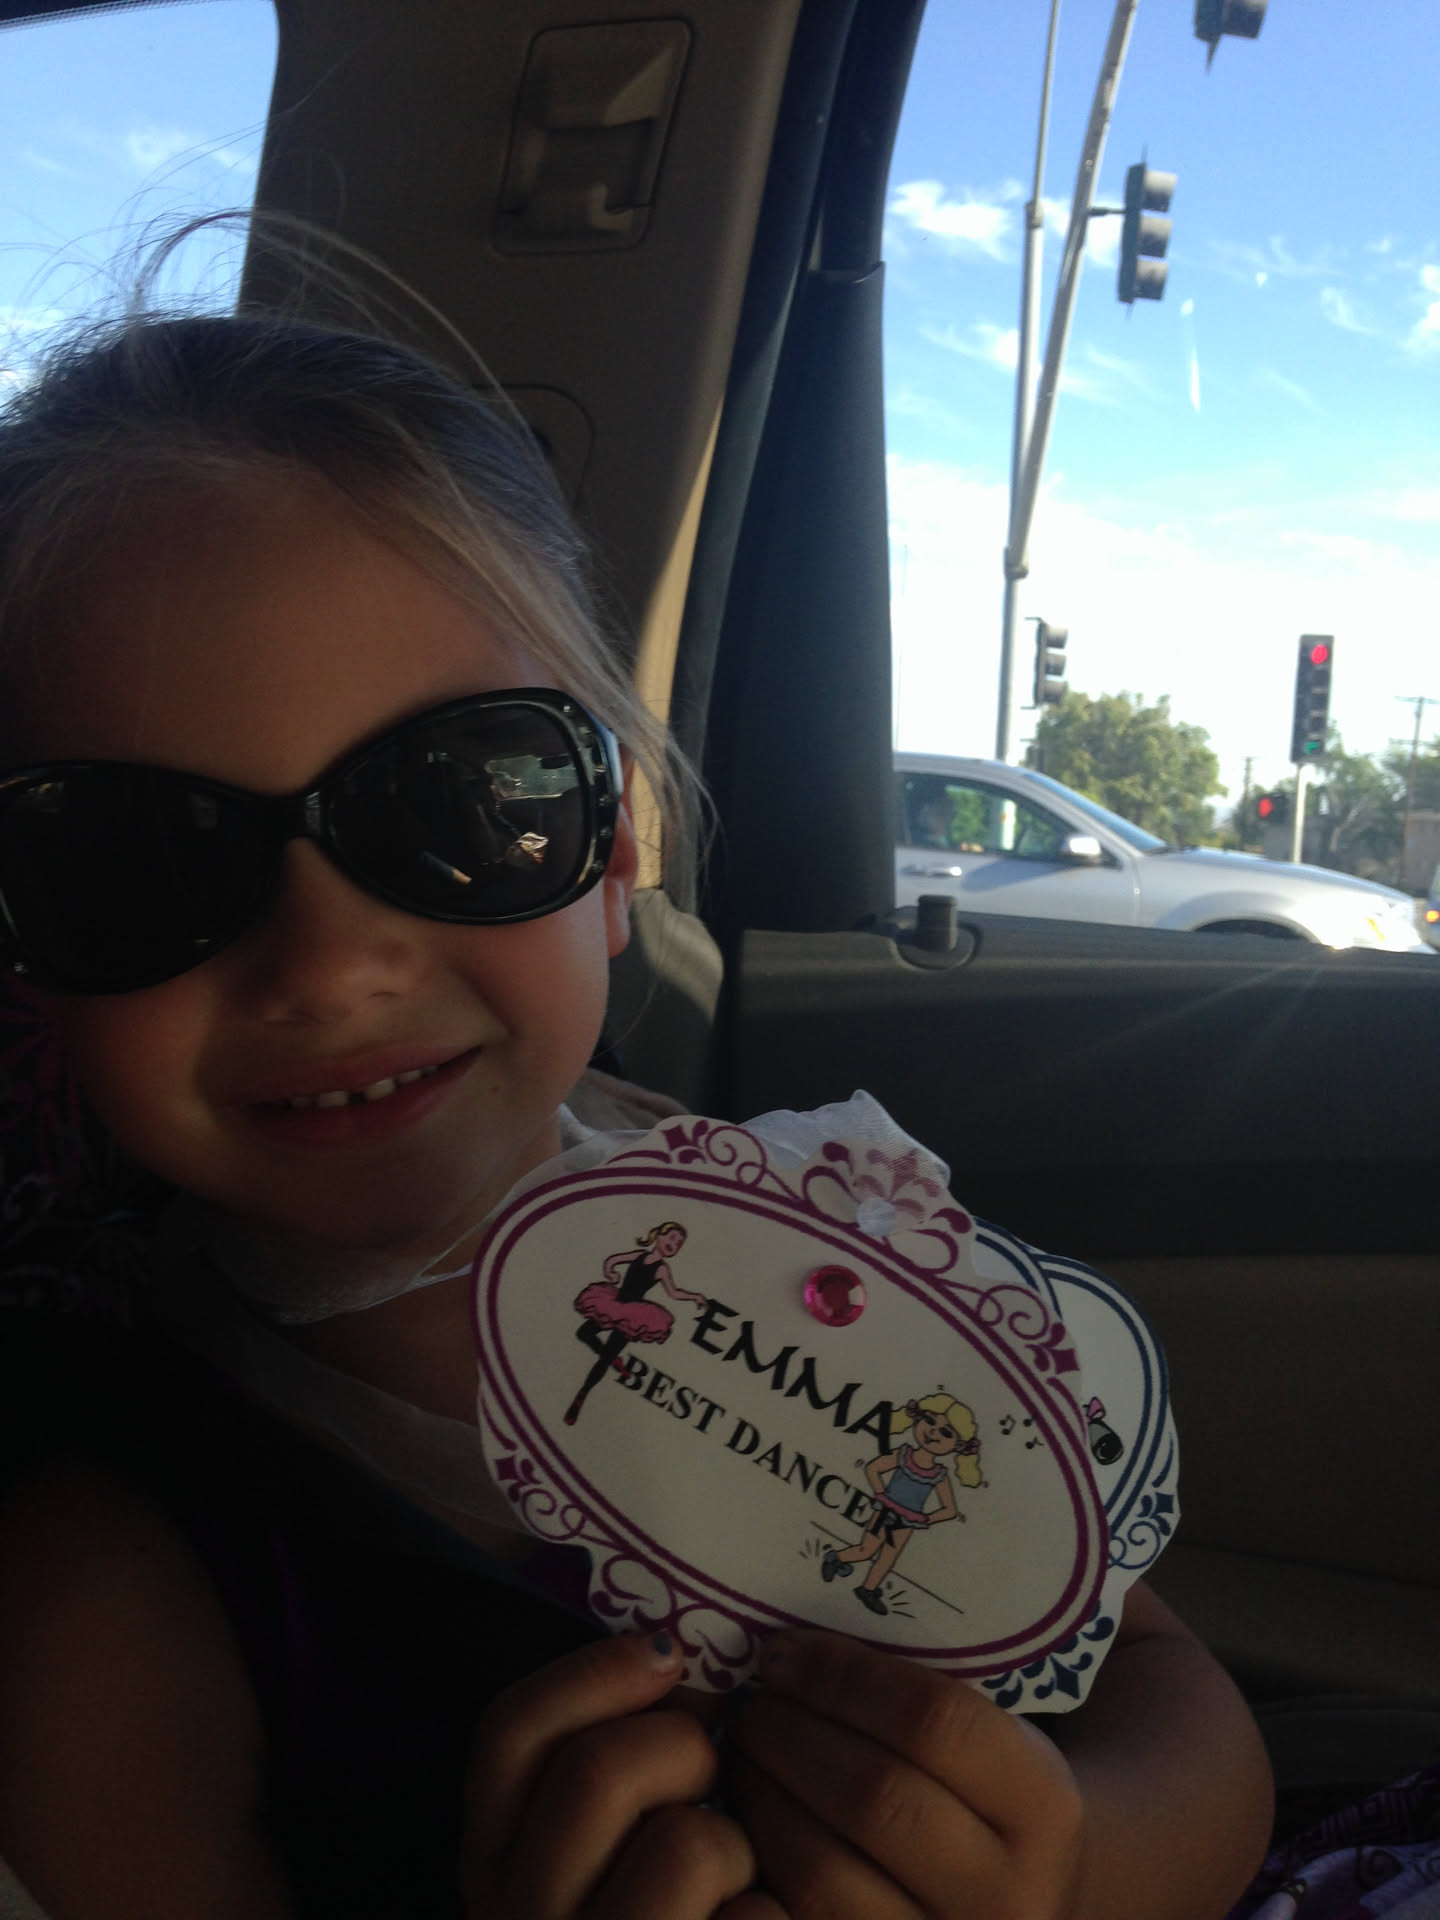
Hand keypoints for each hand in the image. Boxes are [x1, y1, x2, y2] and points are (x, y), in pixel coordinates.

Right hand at [462, 1632, 783, 1919]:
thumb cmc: (647, 1912)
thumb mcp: (591, 1840)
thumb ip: (608, 1756)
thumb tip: (674, 1656)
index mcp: (492, 1861)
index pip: (510, 1731)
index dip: (594, 1672)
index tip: (666, 1654)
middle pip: (601, 1770)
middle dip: (685, 1748)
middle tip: (710, 1774)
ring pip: (687, 1844)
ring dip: (737, 1845)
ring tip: (732, 1880)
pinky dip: (774, 1918)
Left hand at [726, 1630, 1082, 1919]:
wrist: (1023, 1901)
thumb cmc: (988, 1788)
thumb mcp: (999, 1729)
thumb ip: (932, 1677)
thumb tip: (815, 1610)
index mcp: (1046, 1807)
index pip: (934, 1721)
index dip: (844, 1676)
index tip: (784, 1649)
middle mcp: (1009, 1897)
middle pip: (873, 1796)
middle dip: (790, 1732)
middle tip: (748, 1697)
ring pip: (823, 1872)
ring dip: (761, 1795)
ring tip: (740, 1749)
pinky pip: (801, 1918)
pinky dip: (760, 1858)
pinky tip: (745, 1813)